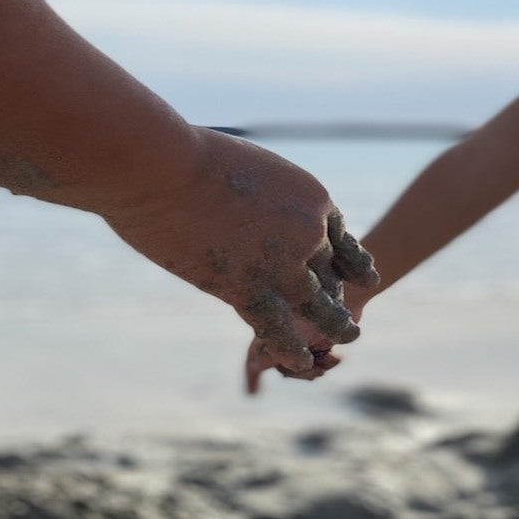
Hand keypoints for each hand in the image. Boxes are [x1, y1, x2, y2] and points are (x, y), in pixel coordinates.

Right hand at [100, 127, 377, 375]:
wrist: (165, 166)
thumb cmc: (189, 156)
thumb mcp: (245, 169)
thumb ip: (257, 194)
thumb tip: (242, 200)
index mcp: (312, 197)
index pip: (338, 236)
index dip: (343, 258)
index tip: (353, 271)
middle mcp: (310, 233)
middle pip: (331, 273)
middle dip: (335, 293)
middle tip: (345, 310)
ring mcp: (283, 265)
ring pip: (319, 306)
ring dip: (335, 324)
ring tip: (349, 335)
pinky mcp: (248, 289)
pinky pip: (278, 328)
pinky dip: (291, 348)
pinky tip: (301, 362)